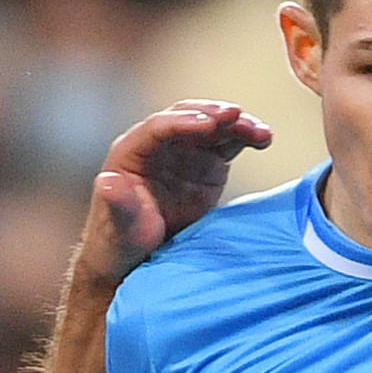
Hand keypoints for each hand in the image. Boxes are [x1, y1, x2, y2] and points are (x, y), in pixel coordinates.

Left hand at [77, 101, 273, 288]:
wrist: (138, 258)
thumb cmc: (120, 242)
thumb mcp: (118, 227)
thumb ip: (116, 204)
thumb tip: (106, 181)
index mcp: (130, 151)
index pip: (158, 127)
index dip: (183, 122)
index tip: (208, 124)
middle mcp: (158, 144)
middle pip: (188, 116)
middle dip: (212, 114)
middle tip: (236, 116)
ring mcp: (184, 151)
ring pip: (212, 126)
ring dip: (236, 124)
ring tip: (261, 133)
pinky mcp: (206, 164)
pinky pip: (227, 143)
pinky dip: (246, 138)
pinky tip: (264, 139)